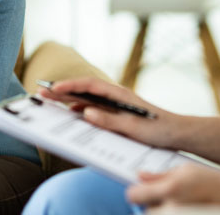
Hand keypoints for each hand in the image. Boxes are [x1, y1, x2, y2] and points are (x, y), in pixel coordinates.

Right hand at [39, 78, 181, 148]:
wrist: (177, 133)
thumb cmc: (159, 129)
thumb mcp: (134, 128)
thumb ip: (109, 120)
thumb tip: (85, 112)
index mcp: (120, 94)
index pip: (90, 85)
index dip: (70, 85)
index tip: (53, 89)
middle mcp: (116, 96)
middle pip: (85, 89)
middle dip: (63, 90)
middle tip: (41, 92)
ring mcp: (116, 104)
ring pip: (88, 98)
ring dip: (69, 98)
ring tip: (49, 101)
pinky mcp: (117, 113)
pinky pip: (94, 108)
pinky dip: (80, 109)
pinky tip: (71, 113)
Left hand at [126, 164, 219, 206]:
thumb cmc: (211, 181)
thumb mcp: (185, 169)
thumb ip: (159, 175)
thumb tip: (140, 176)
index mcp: (169, 190)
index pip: (133, 196)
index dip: (136, 192)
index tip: (142, 190)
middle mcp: (170, 209)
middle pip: (145, 210)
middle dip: (151, 204)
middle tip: (166, 197)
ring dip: (161, 210)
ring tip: (178, 203)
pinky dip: (170, 213)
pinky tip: (185, 207)